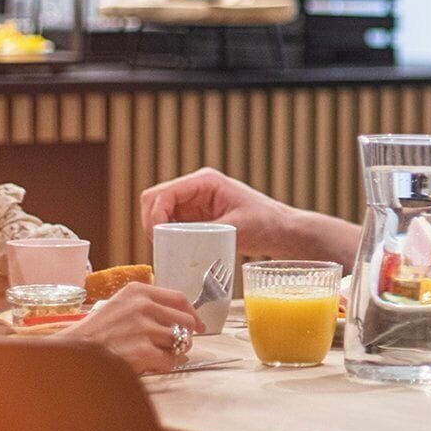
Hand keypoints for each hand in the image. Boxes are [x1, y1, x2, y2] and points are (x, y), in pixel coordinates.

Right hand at [64, 283, 202, 373]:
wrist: (74, 351)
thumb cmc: (96, 332)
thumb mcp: (120, 305)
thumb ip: (147, 306)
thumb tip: (180, 319)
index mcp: (138, 291)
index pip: (179, 298)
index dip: (193, 314)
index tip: (198, 325)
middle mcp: (142, 305)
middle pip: (185, 320)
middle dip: (185, 335)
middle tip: (178, 345)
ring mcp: (143, 327)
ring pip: (180, 341)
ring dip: (175, 352)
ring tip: (161, 356)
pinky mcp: (142, 350)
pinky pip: (170, 360)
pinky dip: (167, 365)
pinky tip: (155, 365)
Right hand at [141, 167, 277, 241]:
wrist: (280, 229)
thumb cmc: (265, 223)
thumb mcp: (237, 227)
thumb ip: (208, 231)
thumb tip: (180, 241)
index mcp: (205, 182)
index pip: (166, 192)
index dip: (156, 214)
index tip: (158, 237)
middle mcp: (195, 188)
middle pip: (155, 198)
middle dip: (151, 221)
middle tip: (158, 245)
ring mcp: (193, 201)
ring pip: (158, 211)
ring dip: (156, 229)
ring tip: (165, 249)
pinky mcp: (195, 216)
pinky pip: (169, 222)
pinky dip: (164, 234)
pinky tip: (172, 249)